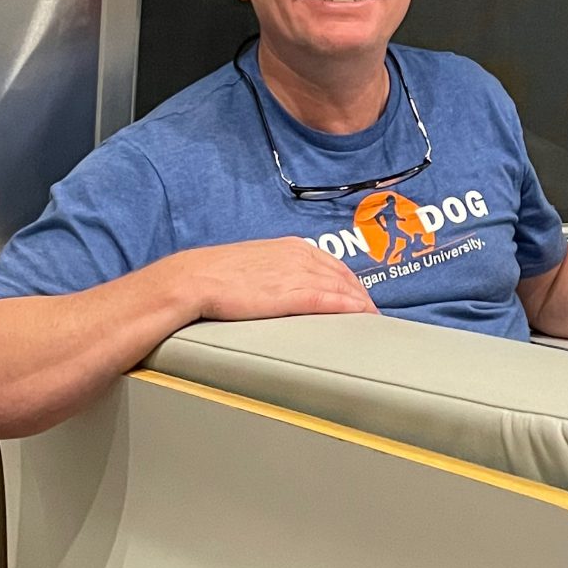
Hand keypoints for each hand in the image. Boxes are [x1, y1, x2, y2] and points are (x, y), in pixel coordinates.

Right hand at [175, 239, 378, 322]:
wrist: (195, 278)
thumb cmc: (217, 274)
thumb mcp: (256, 264)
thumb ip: (277, 271)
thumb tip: (285, 287)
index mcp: (291, 247)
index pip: (333, 265)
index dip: (351, 283)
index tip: (360, 298)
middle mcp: (299, 256)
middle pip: (344, 276)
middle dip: (361, 295)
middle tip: (372, 313)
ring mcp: (296, 274)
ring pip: (340, 288)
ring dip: (360, 304)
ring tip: (371, 320)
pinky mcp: (289, 294)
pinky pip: (327, 299)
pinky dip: (347, 307)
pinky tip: (358, 315)